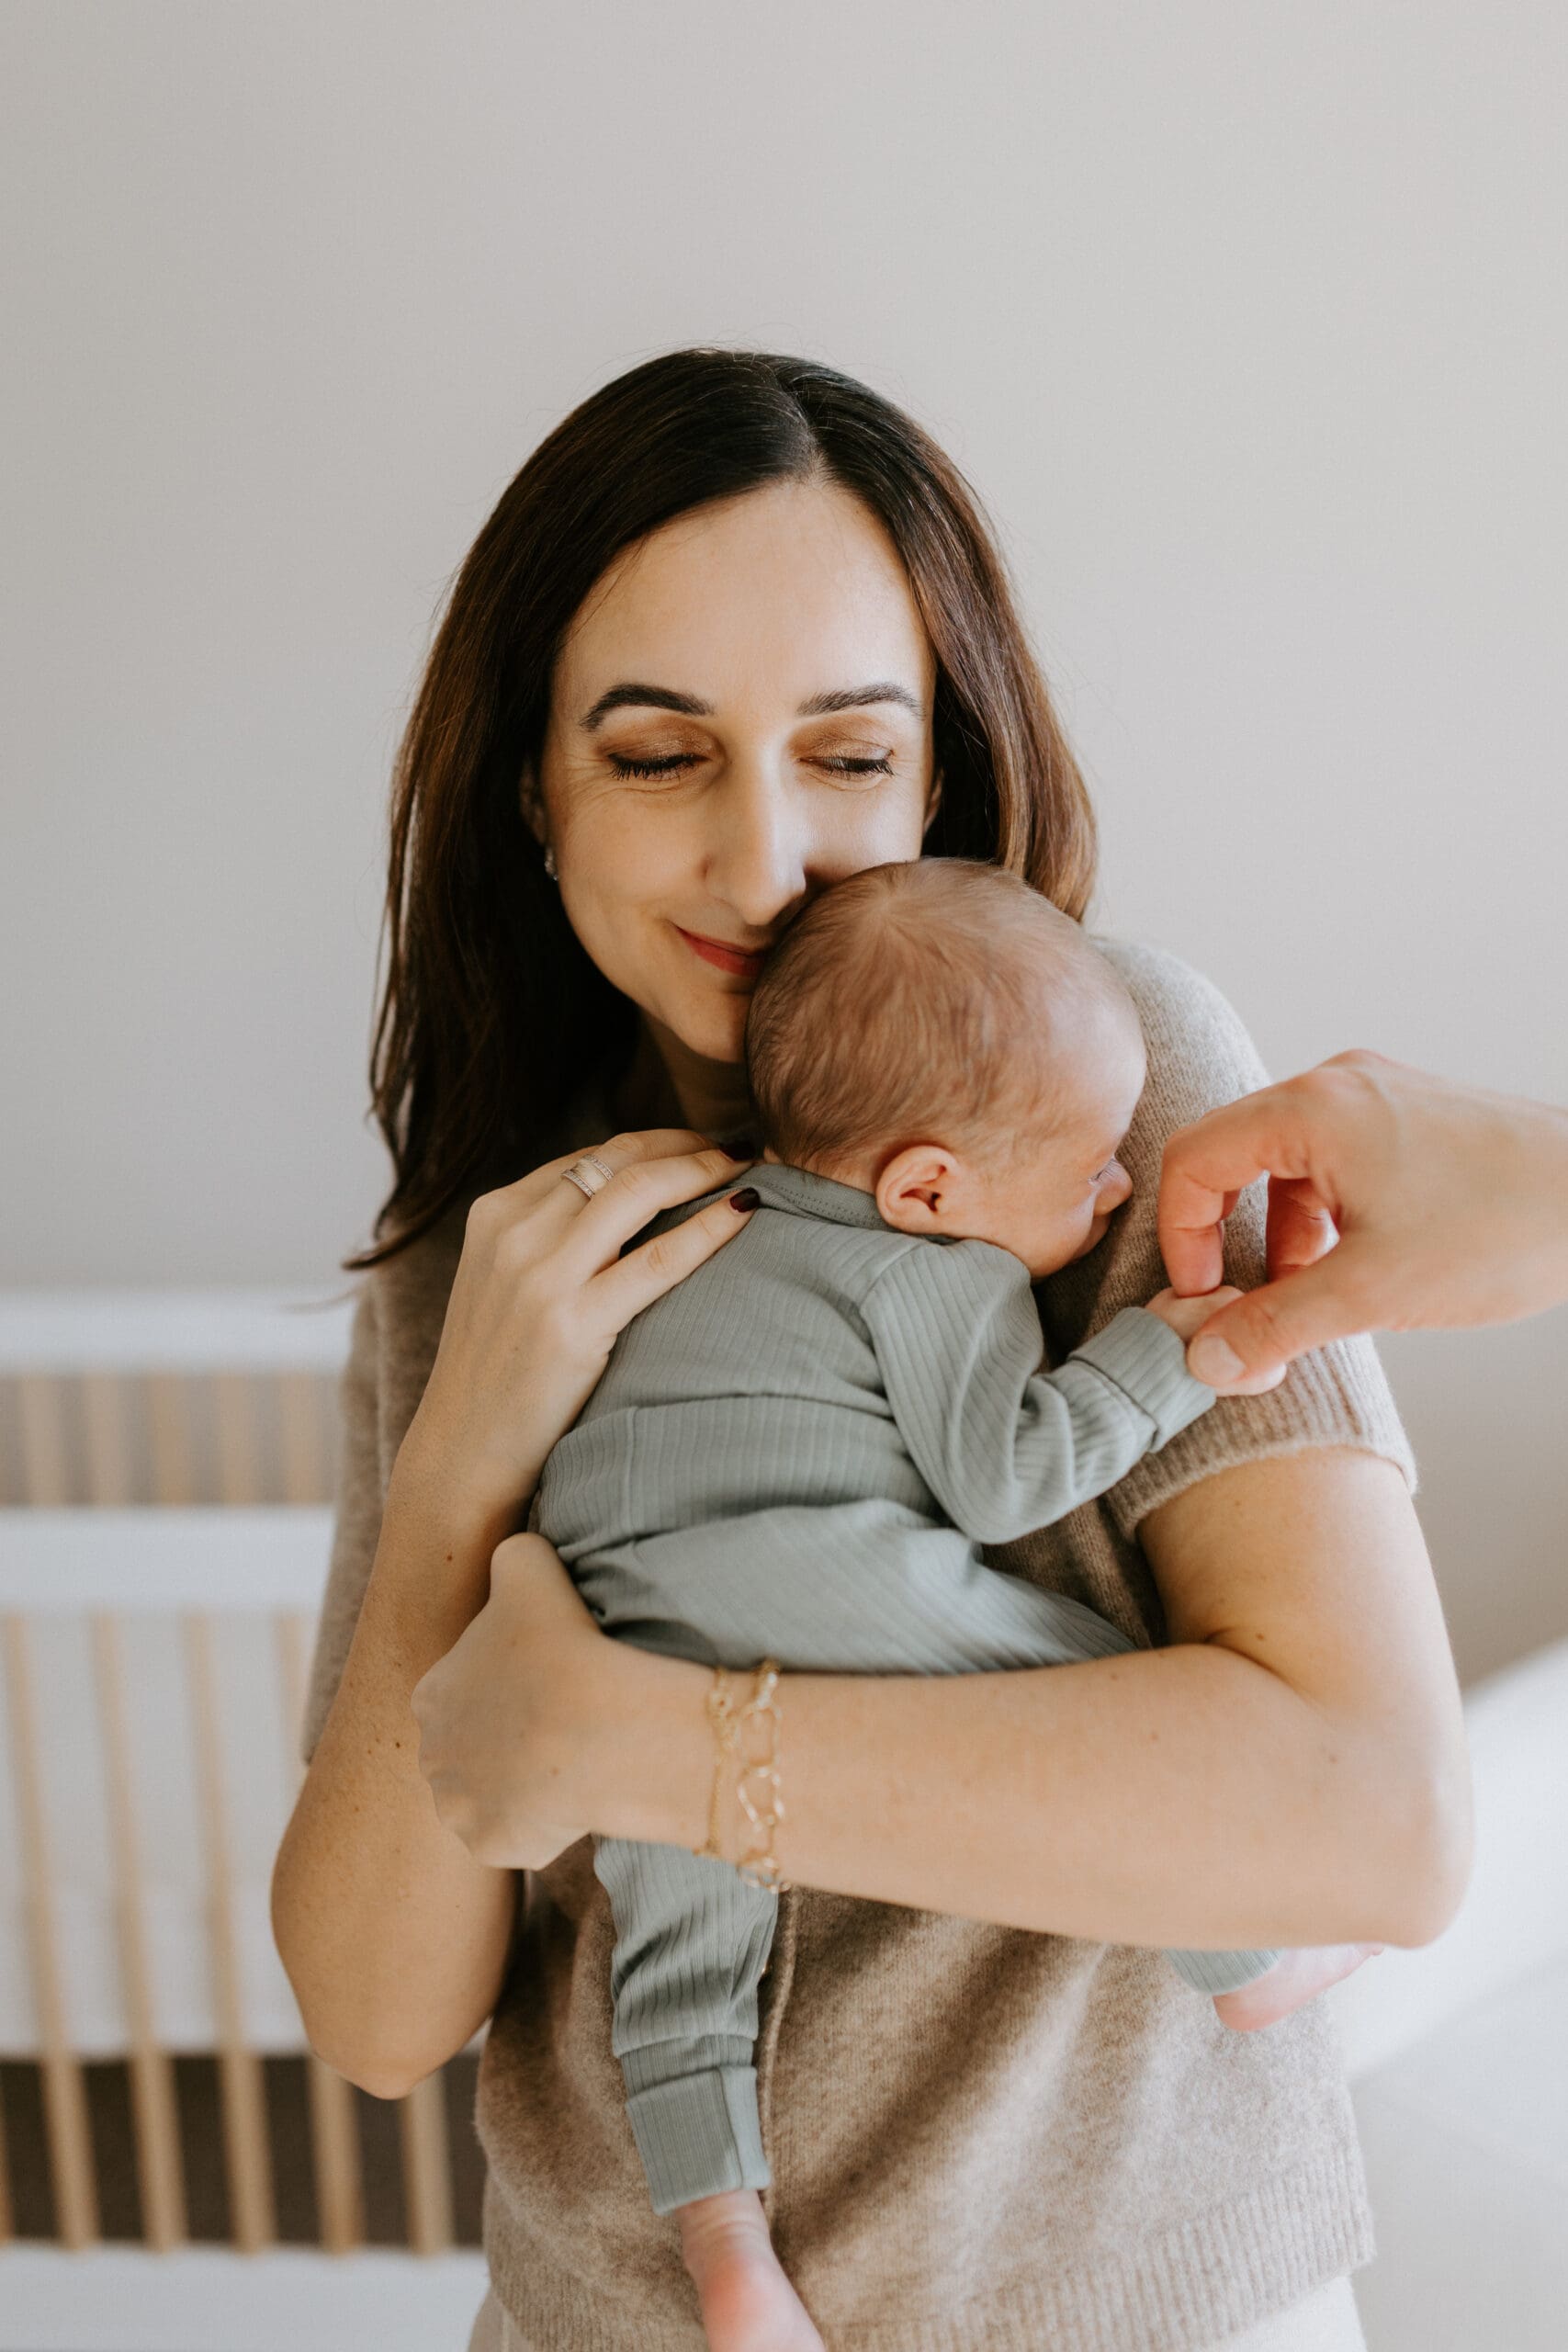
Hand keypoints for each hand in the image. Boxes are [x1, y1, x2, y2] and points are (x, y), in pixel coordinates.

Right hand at [400, 1126, 757, 1515]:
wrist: (463, 1452)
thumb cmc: (498, 1373)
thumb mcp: (503, 1283)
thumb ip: (548, 1238)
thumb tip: (628, 1203)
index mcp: (495, 1214)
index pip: (589, 1154)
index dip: (652, 1142)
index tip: (697, 1145)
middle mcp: (514, 1232)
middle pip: (618, 1158)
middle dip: (685, 1143)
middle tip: (734, 1145)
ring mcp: (541, 1276)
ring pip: (639, 1191)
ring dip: (703, 1168)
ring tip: (745, 1166)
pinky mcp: (573, 1323)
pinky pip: (658, 1259)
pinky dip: (708, 1227)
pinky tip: (744, 1209)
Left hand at [410, 1533, 615, 1868]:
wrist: (593, 1731)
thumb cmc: (559, 1645)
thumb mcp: (527, 1564)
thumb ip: (510, 1558)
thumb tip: (514, 1557)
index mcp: (429, 1692)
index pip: (457, 1687)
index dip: (502, 1681)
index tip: (541, 1678)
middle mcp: (429, 1754)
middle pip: (466, 1745)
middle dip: (502, 1736)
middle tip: (557, 1720)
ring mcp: (457, 1808)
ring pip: (486, 1794)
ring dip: (517, 1782)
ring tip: (568, 1759)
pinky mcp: (492, 1848)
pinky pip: (516, 1835)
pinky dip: (541, 1822)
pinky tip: (572, 1794)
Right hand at [1157, 1049, 1567, 1390]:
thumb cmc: (1506, 1227)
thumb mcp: (1375, 1292)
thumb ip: (1277, 1325)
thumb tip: (1205, 1359)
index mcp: (1314, 1108)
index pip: (1193, 1158)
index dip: (1182, 1236)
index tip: (1206, 1297)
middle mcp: (1337, 1086)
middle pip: (1231, 1153)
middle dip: (1226, 1236)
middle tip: (1240, 1303)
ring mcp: (1376, 1096)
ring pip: (1282, 1162)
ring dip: (1275, 1233)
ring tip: (1306, 1298)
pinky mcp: (1407, 1117)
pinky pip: (1329, 1161)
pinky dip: (1319, 1217)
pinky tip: (1350, 1268)